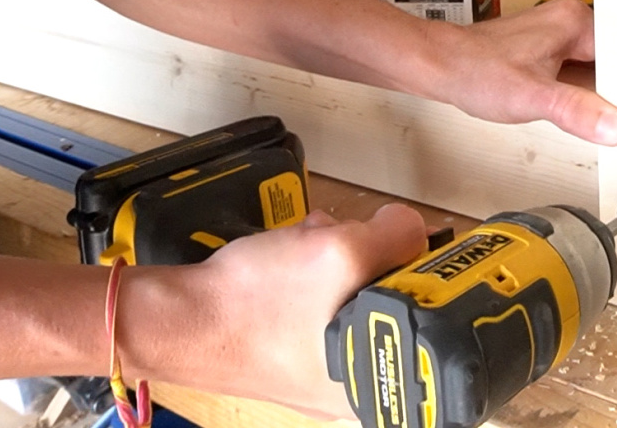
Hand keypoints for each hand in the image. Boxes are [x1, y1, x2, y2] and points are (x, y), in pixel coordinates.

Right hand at [117, 204, 426, 419]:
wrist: (181, 317)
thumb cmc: (250, 306)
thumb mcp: (339, 255)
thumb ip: (396, 237)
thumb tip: (415, 228)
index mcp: (379, 388)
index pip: (435, 322)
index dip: (417, 273)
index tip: (394, 248)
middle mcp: (358, 388)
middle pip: (399, 300)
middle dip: (369, 257)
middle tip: (335, 247)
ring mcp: (329, 368)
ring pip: (363, 290)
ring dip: (340, 254)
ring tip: (306, 248)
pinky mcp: (305, 346)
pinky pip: (332, 296)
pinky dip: (318, 267)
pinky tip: (293, 256)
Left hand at [429, 0, 616, 144]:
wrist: (440, 67)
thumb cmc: (475, 71)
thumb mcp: (531, 96)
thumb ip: (575, 111)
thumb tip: (616, 126)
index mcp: (575, 21)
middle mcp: (570, 23)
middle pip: (615, 63)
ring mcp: (559, 37)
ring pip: (598, 71)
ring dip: (600, 95)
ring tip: (606, 120)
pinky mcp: (549, 52)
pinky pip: (578, 74)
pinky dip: (581, 95)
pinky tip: (581, 113)